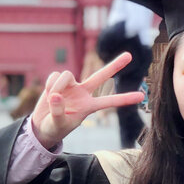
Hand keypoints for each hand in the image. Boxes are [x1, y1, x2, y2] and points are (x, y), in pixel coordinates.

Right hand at [30, 53, 144, 147]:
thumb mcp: (57, 124)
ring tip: (51, 97)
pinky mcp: (59, 81)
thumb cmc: (53, 128)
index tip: (141, 96)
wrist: (41, 125)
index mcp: (89, 106)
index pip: (109, 102)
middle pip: (101, 76)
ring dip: (57, 84)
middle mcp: (83, 93)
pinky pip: (55, 75)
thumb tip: (56, 95)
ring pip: (67, 75)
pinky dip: (49, 84)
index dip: (124, 99)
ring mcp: (72, 86)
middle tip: (130, 55)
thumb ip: (58, 111)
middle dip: (115, 65)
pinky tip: (47, 93)